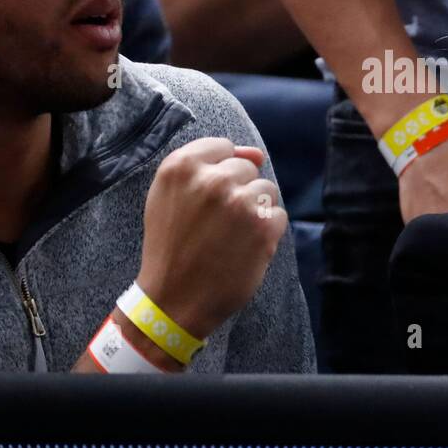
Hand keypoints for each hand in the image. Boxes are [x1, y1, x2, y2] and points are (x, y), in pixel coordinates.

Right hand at [136, 137, 286, 339]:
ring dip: (256, 211)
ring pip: (267, 190)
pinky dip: (266, 233)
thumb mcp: (169, 196)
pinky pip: (277, 216)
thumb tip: (256, 154)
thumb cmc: (170, 246)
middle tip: (216, 223)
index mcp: (181, 166)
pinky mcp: (262, 229)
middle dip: (238, 191)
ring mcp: (239, 204)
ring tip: (230, 236)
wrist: (173, 300)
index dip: (220, 172)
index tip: (209, 197)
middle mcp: (212, 180)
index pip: (223, 146)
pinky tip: (243, 249)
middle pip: (247, 168)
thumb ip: (206, 165)